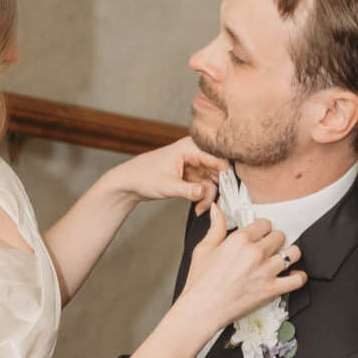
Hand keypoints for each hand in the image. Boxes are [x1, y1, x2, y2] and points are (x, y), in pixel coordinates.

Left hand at [109, 139, 223, 207]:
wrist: (129, 182)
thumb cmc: (143, 176)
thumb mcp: (167, 185)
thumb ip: (188, 190)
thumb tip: (204, 192)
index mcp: (189, 147)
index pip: (218, 158)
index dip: (226, 175)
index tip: (228, 192)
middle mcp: (194, 154)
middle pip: (217, 172)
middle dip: (216, 190)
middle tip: (210, 205)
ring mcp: (193, 165)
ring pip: (212, 182)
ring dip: (209, 197)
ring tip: (200, 209)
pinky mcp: (190, 175)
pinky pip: (204, 187)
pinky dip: (203, 198)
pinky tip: (198, 208)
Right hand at [184, 204, 305, 326]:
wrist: (203, 309)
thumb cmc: (201, 281)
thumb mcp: (204, 249)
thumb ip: (216, 227)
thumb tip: (217, 208)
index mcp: (240, 240)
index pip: (265, 223)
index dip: (263, 229)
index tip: (261, 235)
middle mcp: (255, 253)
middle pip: (280, 236)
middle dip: (276, 240)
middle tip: (270, 248)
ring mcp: (266, 271)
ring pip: (293, 253)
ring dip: (290, 254)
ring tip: (284, 258)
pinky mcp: (272, 289)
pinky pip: (297, 279)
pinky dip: (299, 277)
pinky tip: (293, 275)